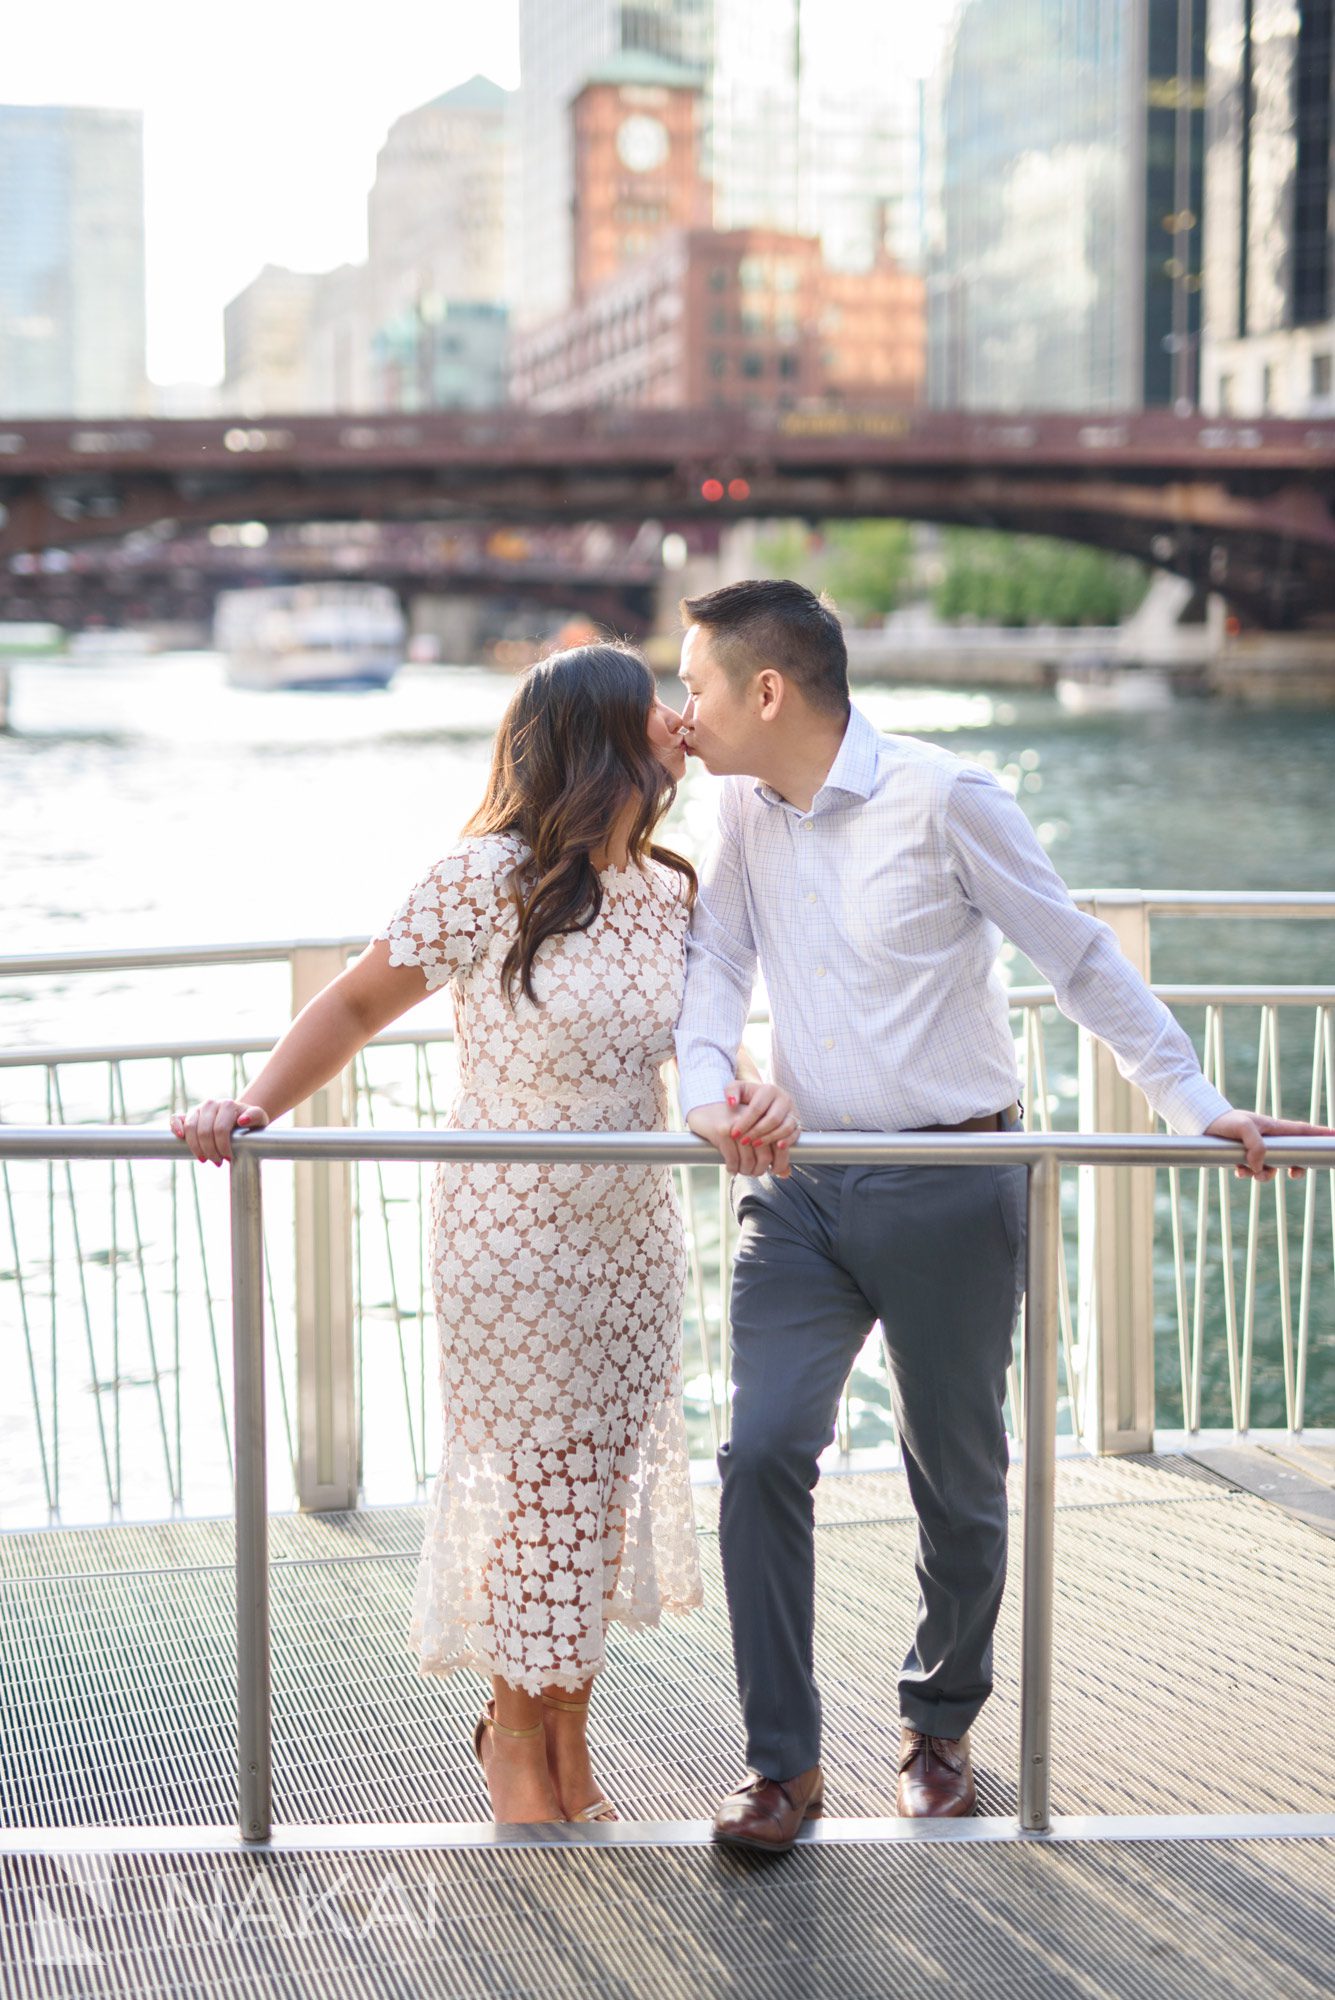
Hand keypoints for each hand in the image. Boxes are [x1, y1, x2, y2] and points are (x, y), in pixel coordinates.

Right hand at [169, 1099, 269, 1165]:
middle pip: (204, 1131)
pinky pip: (176, 1119)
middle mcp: (211, 1104)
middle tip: (218, 1162)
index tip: (228, 1159)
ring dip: (196, 1147)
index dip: (222, 1147)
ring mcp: (198, 1109)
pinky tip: (180, 1138)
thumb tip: (242, 1120)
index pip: (220, 1129)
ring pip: (190, 1128)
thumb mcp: (259, 1119)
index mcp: (227, 1105)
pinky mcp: (188, 1115)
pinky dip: (176, 1127)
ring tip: (205, 1159)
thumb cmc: (250, 1122)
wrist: (239, 1118)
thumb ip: (255, 1116)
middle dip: (210, 1151)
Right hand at [687, 1082, 799, 1178]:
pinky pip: (732, 1159)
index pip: (779, 1146)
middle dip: (760, 1170)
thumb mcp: (754, 1129)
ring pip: (748, 1160)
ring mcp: (738, 1126)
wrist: (705, 1109)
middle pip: (765, 1156)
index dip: (780, 1162)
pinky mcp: (722, 1131)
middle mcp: (754, 1120)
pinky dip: (732, 1168)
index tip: (774, 1170)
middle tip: (755, 1172)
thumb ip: (771, 1148)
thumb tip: (786, 1174)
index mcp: (765, 1118)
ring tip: (742, 1170)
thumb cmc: (733, 1122)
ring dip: (745, 1171)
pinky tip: (731, 1168)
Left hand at [726, 1076, 799, 1177]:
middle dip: (756, 1132)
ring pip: (785, 1127)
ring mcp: (793, 1111)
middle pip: (772, 1119)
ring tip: (755, 1145)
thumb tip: (731, 1103)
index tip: (734, 1134)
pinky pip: (795, 1133)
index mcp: (769, 1090)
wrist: (765, 1100)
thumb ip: (731, 1092)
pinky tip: (778, 1147)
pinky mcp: (798, 1122)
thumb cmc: (749, 1096)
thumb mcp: (738, 1089)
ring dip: (770, 1138)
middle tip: (743, 1141)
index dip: (745, 1122)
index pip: (757, 1108)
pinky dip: (788, 1141)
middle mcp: (784, 1099)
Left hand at [1204, 1108, 1333, 1181]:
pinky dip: (1247, 1174)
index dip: (1322, 1135)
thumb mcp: (1241, 1128)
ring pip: (1271, 1168)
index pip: (1304, 1131)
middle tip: (1293, 1174)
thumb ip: (1256, 1145)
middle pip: (1294, 1156)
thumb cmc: (1224, 1120)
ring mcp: (1257, 1148)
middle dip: (1296, 1168)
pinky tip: (1237, 1170)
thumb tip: (1260, 1167)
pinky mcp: (1244, 1156)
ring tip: (1247, 1171)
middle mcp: (1269, 1138)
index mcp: (1274, 1128)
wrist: (1200, 1123)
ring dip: (1264, 1175)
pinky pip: (1253, 1171)